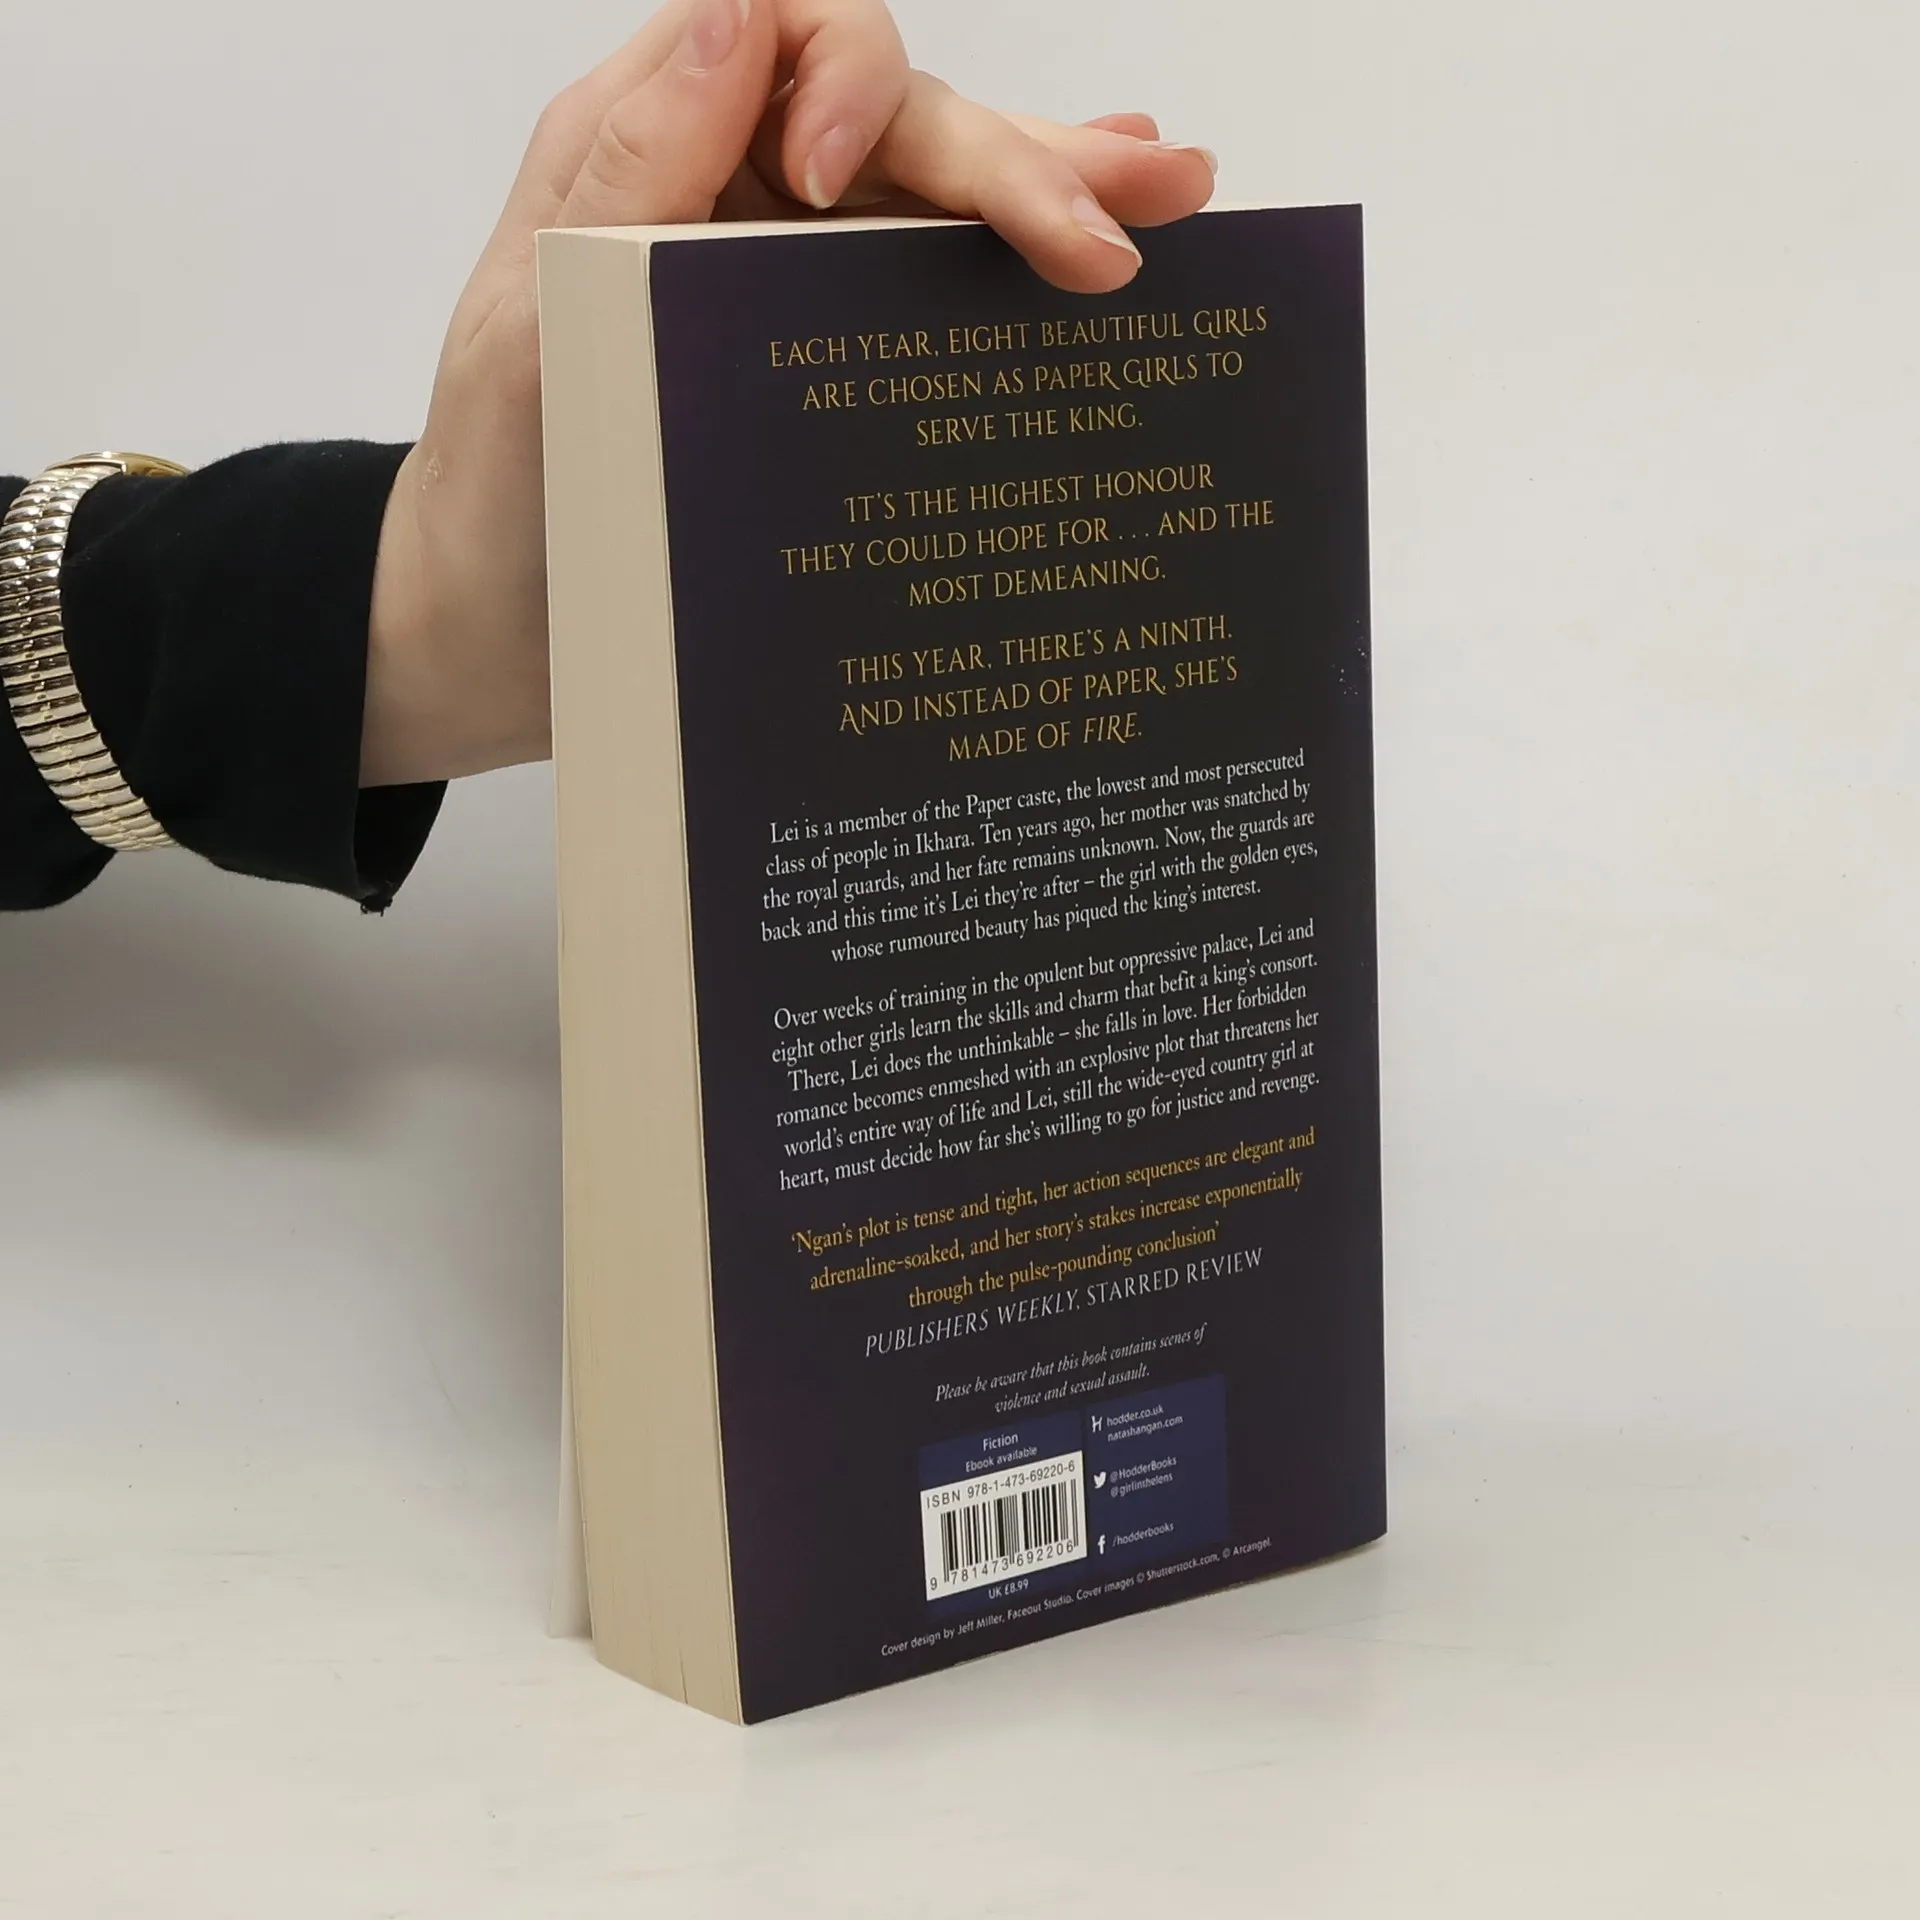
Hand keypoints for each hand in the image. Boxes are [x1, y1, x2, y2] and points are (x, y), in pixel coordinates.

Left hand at [361, 0, 1215, 785]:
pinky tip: (1109, 229)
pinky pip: (932, 285)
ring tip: (1175, 193)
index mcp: (651, 151)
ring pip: (938, 198)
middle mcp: (731, 194)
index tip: (843, 179)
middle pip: (899, 122)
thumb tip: (747, 18)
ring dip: (1058, 186)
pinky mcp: (824, 358)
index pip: (788, 34)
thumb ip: (631, 169)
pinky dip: (1018, 254)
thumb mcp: (535, 333)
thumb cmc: (498, 500)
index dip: (852, 78)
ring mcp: (785, 276)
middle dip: (1016, 161)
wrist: (495, 640)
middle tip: (1130, 219)